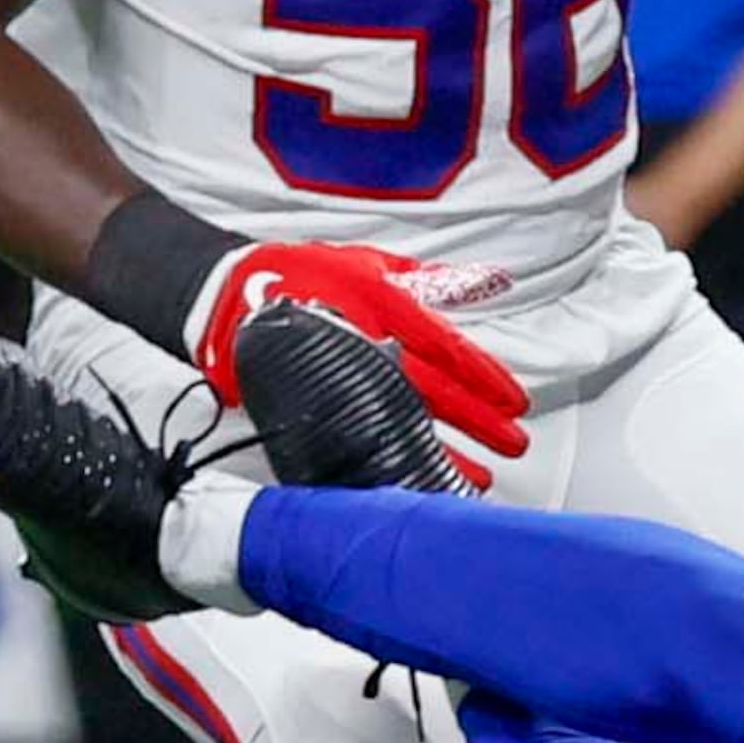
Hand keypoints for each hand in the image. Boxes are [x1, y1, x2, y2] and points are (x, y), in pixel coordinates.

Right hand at [191, 241, 532, 478]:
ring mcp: (334, 372)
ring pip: (399, 418)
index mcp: (378, 300)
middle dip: (477, 421)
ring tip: (481, 477)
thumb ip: (431, 278)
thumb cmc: (307, 273)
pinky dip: (392, 459)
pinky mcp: (311, 399)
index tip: (514, 401)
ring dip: (444, 452)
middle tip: (514, 443)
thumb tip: (491, 281)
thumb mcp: (369, 263)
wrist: (229, 294)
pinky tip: (419, 479)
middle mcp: (360, 338)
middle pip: (431, 389)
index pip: (443, 344)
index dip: (482, 376)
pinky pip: (360, 436)